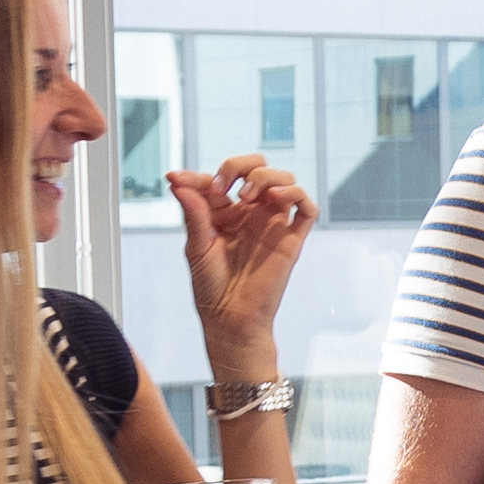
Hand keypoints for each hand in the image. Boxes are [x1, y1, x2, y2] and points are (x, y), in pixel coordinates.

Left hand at [165, 156, 309, 342]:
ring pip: (283, 179)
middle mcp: (251, 213)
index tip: (178, 180)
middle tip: (224, 186)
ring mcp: (273, 223)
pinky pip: (306, 207)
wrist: (231, 319)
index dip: (198, 175)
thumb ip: (193, 212)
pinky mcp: (292, 238)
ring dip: (265, 177)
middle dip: (240, 165)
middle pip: (257, 168)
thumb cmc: (211, 287)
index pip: (218, 179)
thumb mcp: (196, 246)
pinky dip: (296, 193)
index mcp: (225, 213)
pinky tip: (277, 197)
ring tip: (247, 195)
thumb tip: (177, 181)